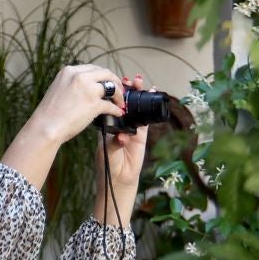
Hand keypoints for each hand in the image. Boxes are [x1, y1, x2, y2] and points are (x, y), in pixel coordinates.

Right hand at [28, 64, 126, 144]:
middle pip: (105, 73)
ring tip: (121, 102)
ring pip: (112, 87)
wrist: (45, 126)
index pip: (92, 68)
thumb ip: (71, 84)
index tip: (108, 82)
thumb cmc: (50, 114)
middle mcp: (79, 76)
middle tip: (120, 90)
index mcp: (69, 71)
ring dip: (119, 95)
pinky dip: (116, 109)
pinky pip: (111, 105)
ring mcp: (88, 89)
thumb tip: (86, 89)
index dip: (103, 76)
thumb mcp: (58, 89)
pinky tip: (118, 113)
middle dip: (115, 81)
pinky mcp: (94, 104)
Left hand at [98, 75, 151, 225]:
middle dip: (127, 90)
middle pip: (123, 102)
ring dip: (138, 95)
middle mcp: (118, 123)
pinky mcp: (141, 134)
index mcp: (106, 123)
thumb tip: (122, 136)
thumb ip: (115, 142)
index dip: (113, 93)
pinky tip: (152, 95)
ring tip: (140, 83)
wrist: (118, 179)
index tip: (116, 83)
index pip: (110, 104)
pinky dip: (149, 108)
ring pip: (135, 107)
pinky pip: (146, 118)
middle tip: (130, 80)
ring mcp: (130, 127)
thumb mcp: (107, 150)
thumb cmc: (108, 164)